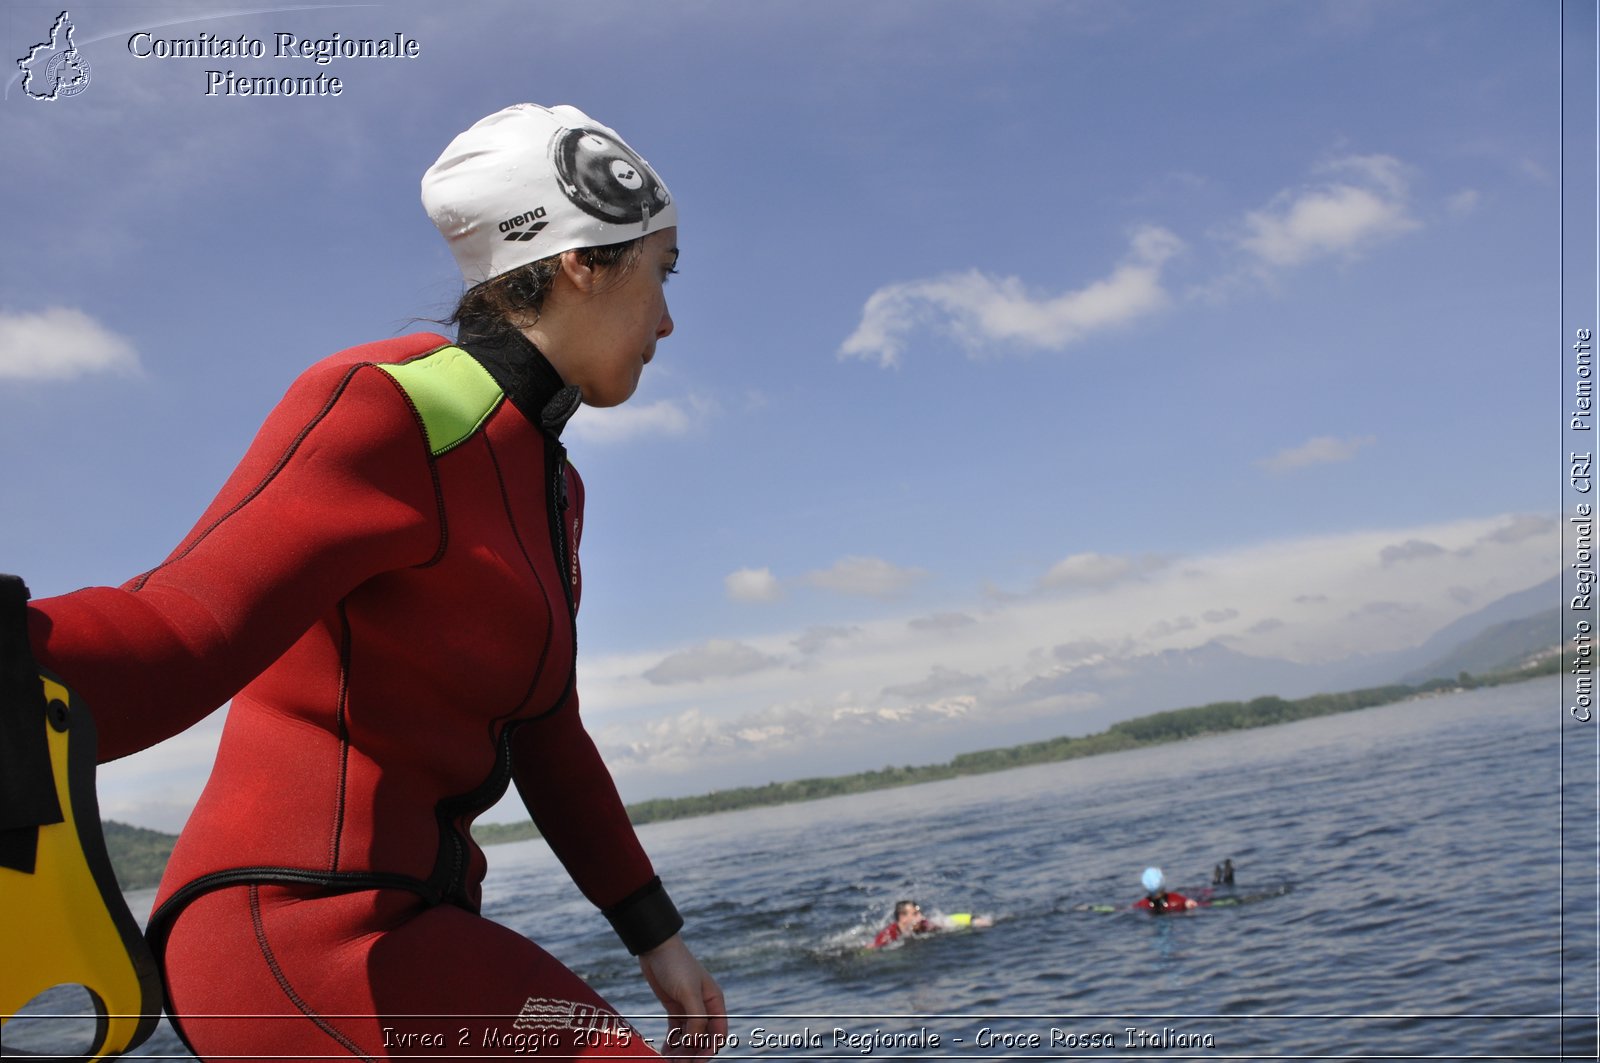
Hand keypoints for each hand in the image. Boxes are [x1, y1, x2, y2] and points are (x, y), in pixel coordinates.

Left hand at [638, 934, 726, 1060]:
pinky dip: (672, 1044)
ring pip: (689, 1037)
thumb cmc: (676, 965)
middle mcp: (704, 1007)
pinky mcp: (674, 1008)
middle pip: (703, 1037)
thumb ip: (696, 1017)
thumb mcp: (688, 991)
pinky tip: (665, 1054)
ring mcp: (688, 1008)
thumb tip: (696, 1043)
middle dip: (694, 1053)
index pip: (718, 1032)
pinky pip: (676, 1031)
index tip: (698, 1062)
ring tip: (670, 1062)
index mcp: (714, 1001)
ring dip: (682, 1051)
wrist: (655, 948)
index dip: (710, 1049)